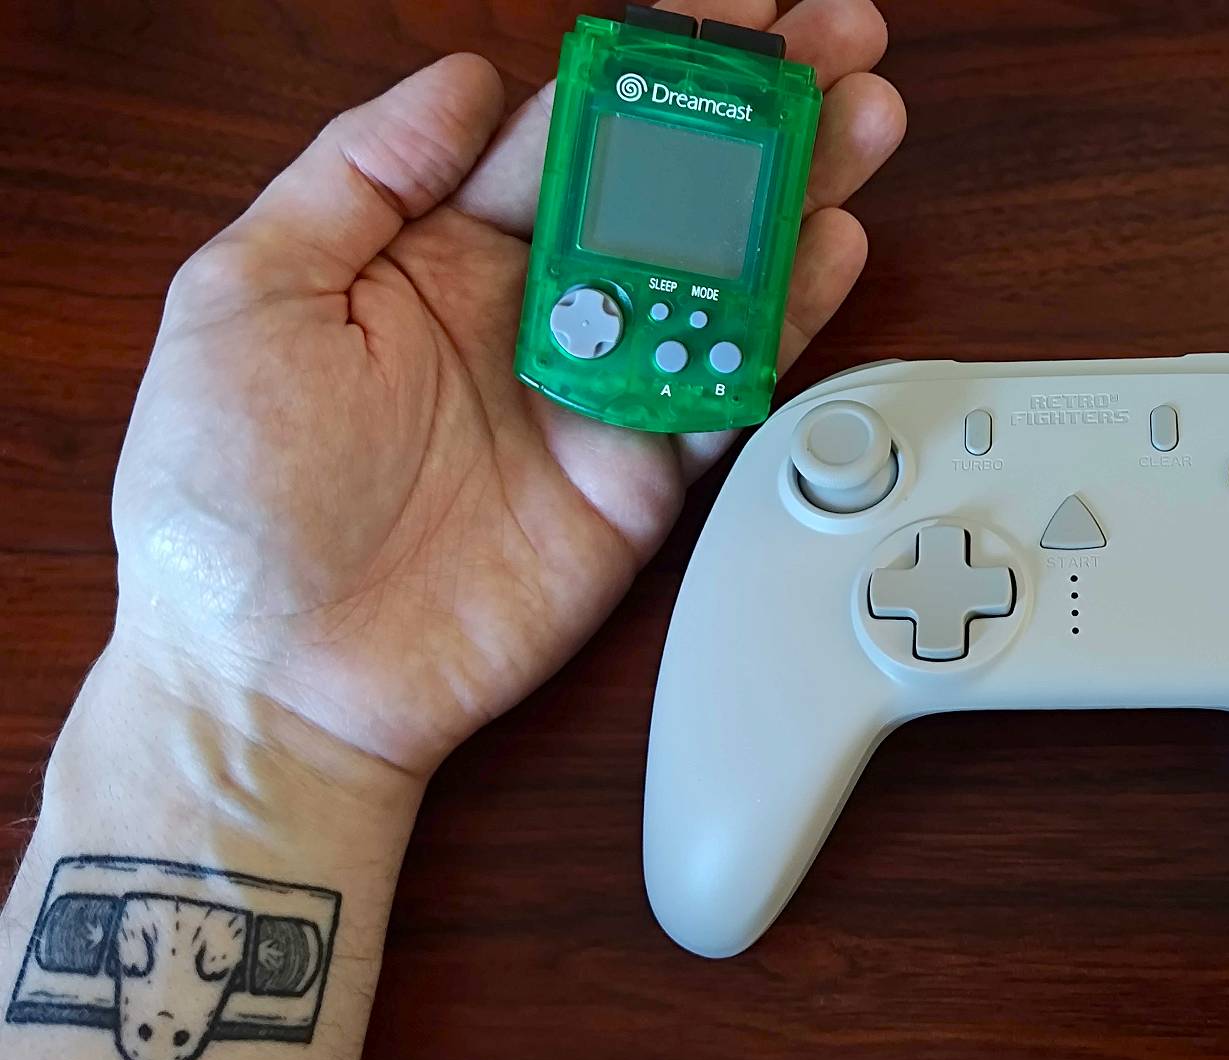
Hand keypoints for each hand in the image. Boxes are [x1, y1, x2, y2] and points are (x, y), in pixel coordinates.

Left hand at [107, 0, 904, 776]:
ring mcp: (591, 395)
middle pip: (664, 188)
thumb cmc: (225, 502)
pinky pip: (723, 391)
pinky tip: (829, 254)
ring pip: (714, 277)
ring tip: (863, 119)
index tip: (725, 15)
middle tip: (835, 44)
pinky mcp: (635, 481)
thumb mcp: (245, 298)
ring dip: (791, 197)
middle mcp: (529, 312)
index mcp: (435, 252)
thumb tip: (463, 77)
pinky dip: (782, 328)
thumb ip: (355, 176)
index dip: (649, 67)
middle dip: (752, 113)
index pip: (565, 131)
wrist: (276, 683)